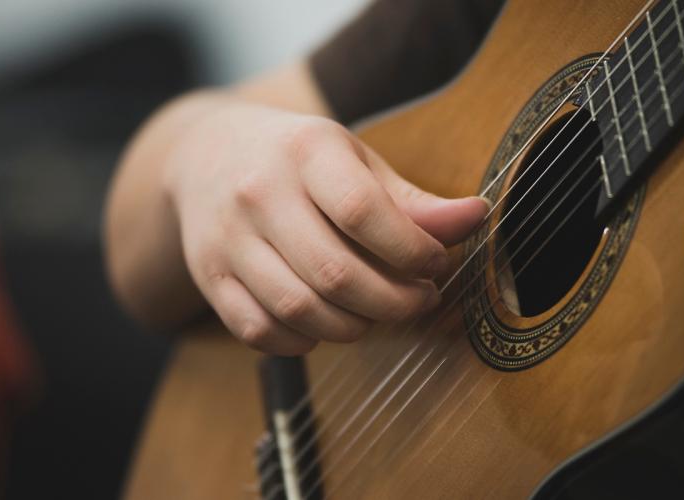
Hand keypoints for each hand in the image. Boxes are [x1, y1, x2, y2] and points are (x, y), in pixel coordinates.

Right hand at [166, 102, 487, 354]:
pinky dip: (299, 341)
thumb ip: (411, 199)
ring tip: (375, 314)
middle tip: (420, 300)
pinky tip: (322, 326)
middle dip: (393, 302)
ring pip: (298, 308)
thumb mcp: (353, 161)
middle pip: (334, 272)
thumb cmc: (297, 159)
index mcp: (305, 151)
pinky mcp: (208, 275)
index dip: (411, 250)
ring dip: (352, 327)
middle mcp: (259, 193)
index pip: (363, 212)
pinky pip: (257, 330)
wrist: (206, 154)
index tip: (436, 265)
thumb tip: (476, 217)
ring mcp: (228, 238)